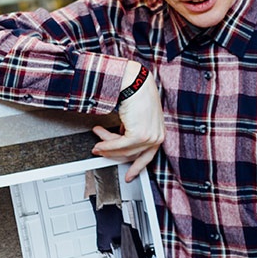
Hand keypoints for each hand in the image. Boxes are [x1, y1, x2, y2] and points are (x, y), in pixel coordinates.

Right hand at [92, 62, 162, 179]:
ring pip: (124, 150)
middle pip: (132, 154)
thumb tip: (121, 139)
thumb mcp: (136, 117)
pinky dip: (107, 145)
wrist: (135, 82)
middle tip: (100, 151)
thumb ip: (132, 131)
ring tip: (97, 142)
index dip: (137, 167)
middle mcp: (157, 136)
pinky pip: (119, 145)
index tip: (130, 175)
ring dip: (107, 146)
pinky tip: (99, 142)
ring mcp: (150, 137)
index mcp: (159, 132)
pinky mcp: (140, 135)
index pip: (148, 156)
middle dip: (113, 154)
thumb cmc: (137, 93)